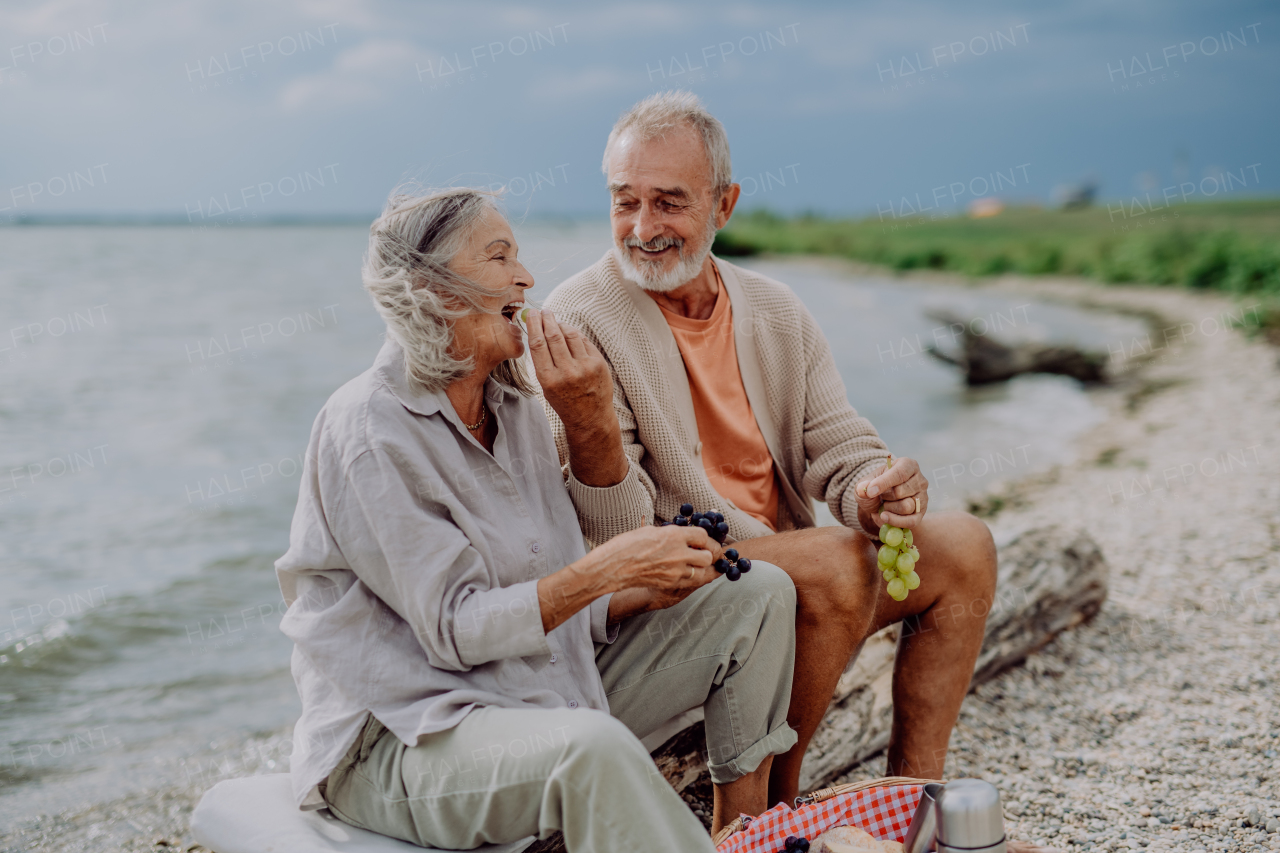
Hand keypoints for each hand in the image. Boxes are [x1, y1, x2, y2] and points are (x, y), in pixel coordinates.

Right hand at [526, 308, 613, 433]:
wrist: (590, 418)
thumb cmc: (564, 401)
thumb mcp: (546, 386)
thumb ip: (544, 361)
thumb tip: (540, 332)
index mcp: (548, 379)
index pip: (538, 344)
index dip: (534, 325)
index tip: (532, 315)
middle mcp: (567, 372)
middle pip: (554, 336)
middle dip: (547, 320)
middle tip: (544, 311)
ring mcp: (585, 367)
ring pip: (571, 335)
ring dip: (562, 325)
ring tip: (556, 321)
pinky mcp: (598, 364)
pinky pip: (584, 341)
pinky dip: (575, 334)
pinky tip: (570, 333)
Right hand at [594, 525, 718, 600]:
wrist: (614, 567)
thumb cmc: (627, 545)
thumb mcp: (650, 531)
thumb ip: (670, 534)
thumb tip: (681, 535)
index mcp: (674, 535)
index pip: (703, 535)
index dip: (705, 538)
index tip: (702, 539)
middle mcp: (679, 553)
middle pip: (708, 555)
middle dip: (709, 553)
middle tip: (705, 552)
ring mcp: (676, 571)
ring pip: (703, 571)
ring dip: (702, 567)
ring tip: (698, 564)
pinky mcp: (671, 583)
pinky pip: (692, 582)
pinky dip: (693, 577)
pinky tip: (687, 573)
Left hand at [854, 456, 928, 532]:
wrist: (881, 500)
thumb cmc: (876, 487)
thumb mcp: (866, 482)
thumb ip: (864, 485)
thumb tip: (864, 490)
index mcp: (907, 465)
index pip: (899, 473)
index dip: (883, 483)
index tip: (870, 492)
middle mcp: (920, 479)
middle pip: (900, 492)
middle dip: (884, 497)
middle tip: (880, 496)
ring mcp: (922, 497)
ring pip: (906, 507)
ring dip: (889, 508)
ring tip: (884, 505)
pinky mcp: (921, 513)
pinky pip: (911, 521)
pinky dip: (895, 522)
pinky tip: (885, 517)